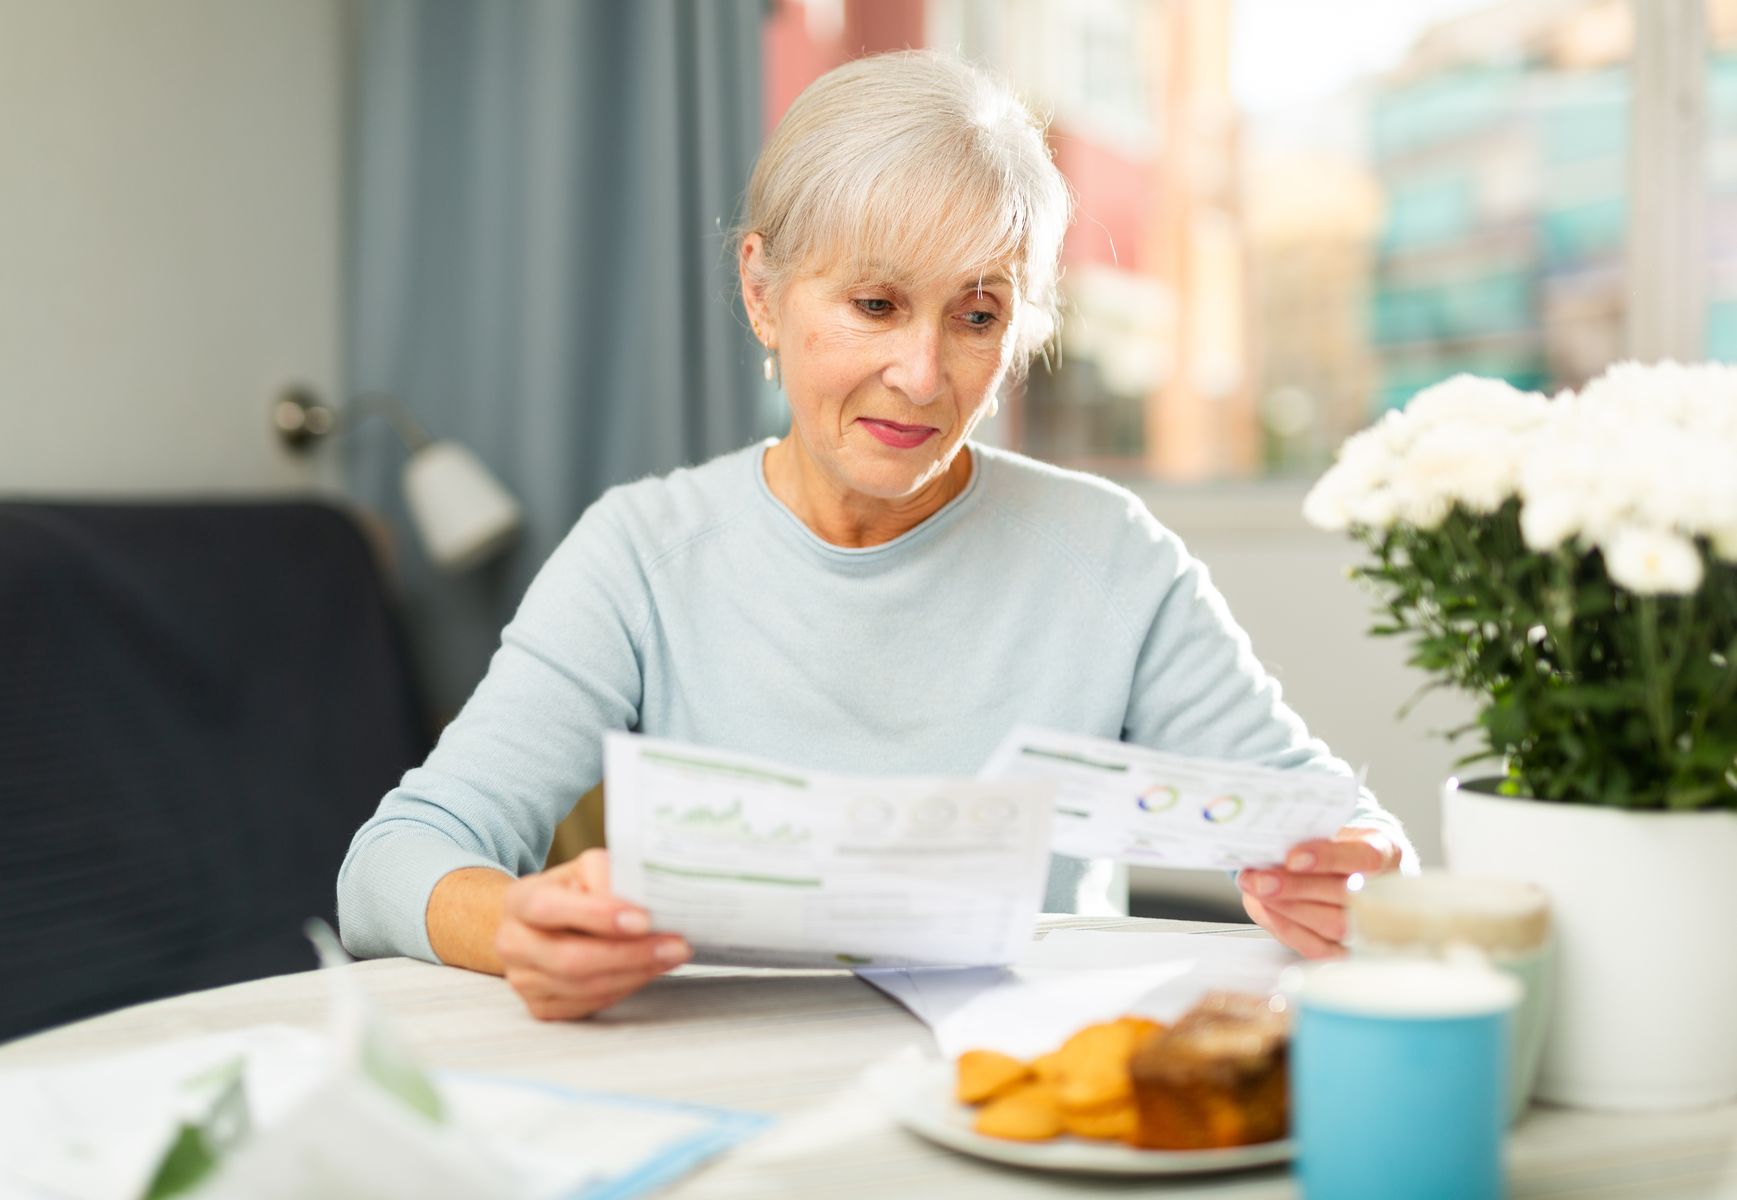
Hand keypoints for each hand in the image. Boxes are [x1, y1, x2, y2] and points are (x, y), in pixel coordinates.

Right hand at [494, 848, 691, 1019]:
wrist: (537, 925)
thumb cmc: (571, 892)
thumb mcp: (585, 870)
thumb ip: (608, 877)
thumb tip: (641, 902)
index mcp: (520, 900)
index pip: (551, 908)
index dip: (597, 916)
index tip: (644, 919)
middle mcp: (512, 943)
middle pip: (570, 959)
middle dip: (630, 954)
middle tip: (675, 945)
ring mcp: (522, 980)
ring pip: (583, 987)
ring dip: (636, 973)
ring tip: (671, 956)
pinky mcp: (539, 1007)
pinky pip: (587, 1005)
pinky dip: (624, 988)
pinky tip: (648, 971)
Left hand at [1237, 828, 1400, 958]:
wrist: (1349, 866)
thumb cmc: (1336, 844)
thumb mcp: (1329, 825)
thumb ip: (1308, 832)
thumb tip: (1269, 841)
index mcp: (1386, 851)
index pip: (1364, 857)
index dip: (1329, 858)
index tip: (1292, 857)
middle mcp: (1385, 890)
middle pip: (1345, 896)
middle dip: (1295, 888)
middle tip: (1258, 878)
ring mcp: (1371, 924)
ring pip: (1332, 924)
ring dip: (1286, 908)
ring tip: (1255, 889)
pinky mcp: (1348, 948)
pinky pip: (1318, 947)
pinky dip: (1285, 927)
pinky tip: (1265, 907)